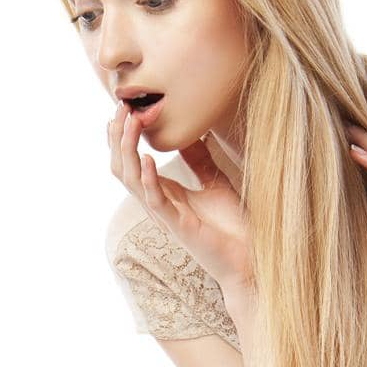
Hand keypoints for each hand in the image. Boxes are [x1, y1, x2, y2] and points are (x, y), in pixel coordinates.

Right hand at [109, 100, 252, 294]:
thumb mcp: (214, 181)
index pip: (131, 162)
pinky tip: (149, 157)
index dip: (124, 135)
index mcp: (163, 193)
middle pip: (122, 167)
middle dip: (118, 136)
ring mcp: (165, 215)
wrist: (249, 258)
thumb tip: (189, 133)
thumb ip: (198, 159)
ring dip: (128, 149)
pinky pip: (155, 200)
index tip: (127, 107)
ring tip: (130, 123)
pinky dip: (149, 178)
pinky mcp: (178, 226)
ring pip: (131, 180)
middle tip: (122, 107)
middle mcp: (157, 204)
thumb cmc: (232, 226)